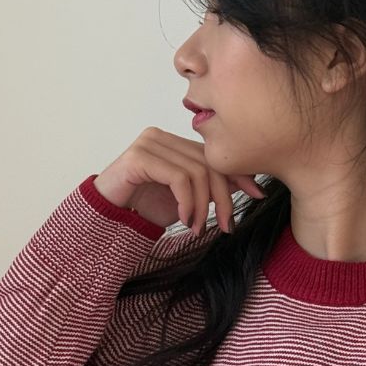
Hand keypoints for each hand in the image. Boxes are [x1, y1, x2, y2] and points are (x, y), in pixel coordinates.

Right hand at [94, 126, 266, 235]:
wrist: (108, 219)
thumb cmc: (143, 208)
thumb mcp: (185, 200)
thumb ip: (207, 188)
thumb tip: (243, 184)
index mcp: (173, 143)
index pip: (212, 155)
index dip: (238, 174)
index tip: (257, 195)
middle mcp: (161, 137)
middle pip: (208, 163)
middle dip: (223, 197)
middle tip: (227, 225)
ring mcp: (149, 143)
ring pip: (196, 172)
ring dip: (203, 206)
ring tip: (199, 228)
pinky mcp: (139, 157)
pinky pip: (178, 178)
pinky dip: (188, 202)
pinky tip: (185, 221)